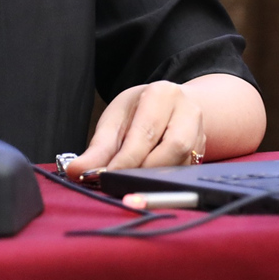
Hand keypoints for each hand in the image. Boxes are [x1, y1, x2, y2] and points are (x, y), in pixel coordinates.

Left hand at [64, 80, 206, 176]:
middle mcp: (188, 111)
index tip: (107, 177)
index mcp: (163, 95)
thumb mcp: (115, 120)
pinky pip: (185, 173)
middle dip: (144, 170)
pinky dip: (164, 182)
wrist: (169, 106)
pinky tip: (147, 183)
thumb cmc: (138, 111)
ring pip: (183, 164)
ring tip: (131, 184)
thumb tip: (76, 171)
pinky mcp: (202, 152)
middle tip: (120, 183)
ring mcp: (200, 132)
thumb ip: (98, 148)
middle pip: (173, 148)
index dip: (127, 158)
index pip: (146, 131)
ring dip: (155, 179)